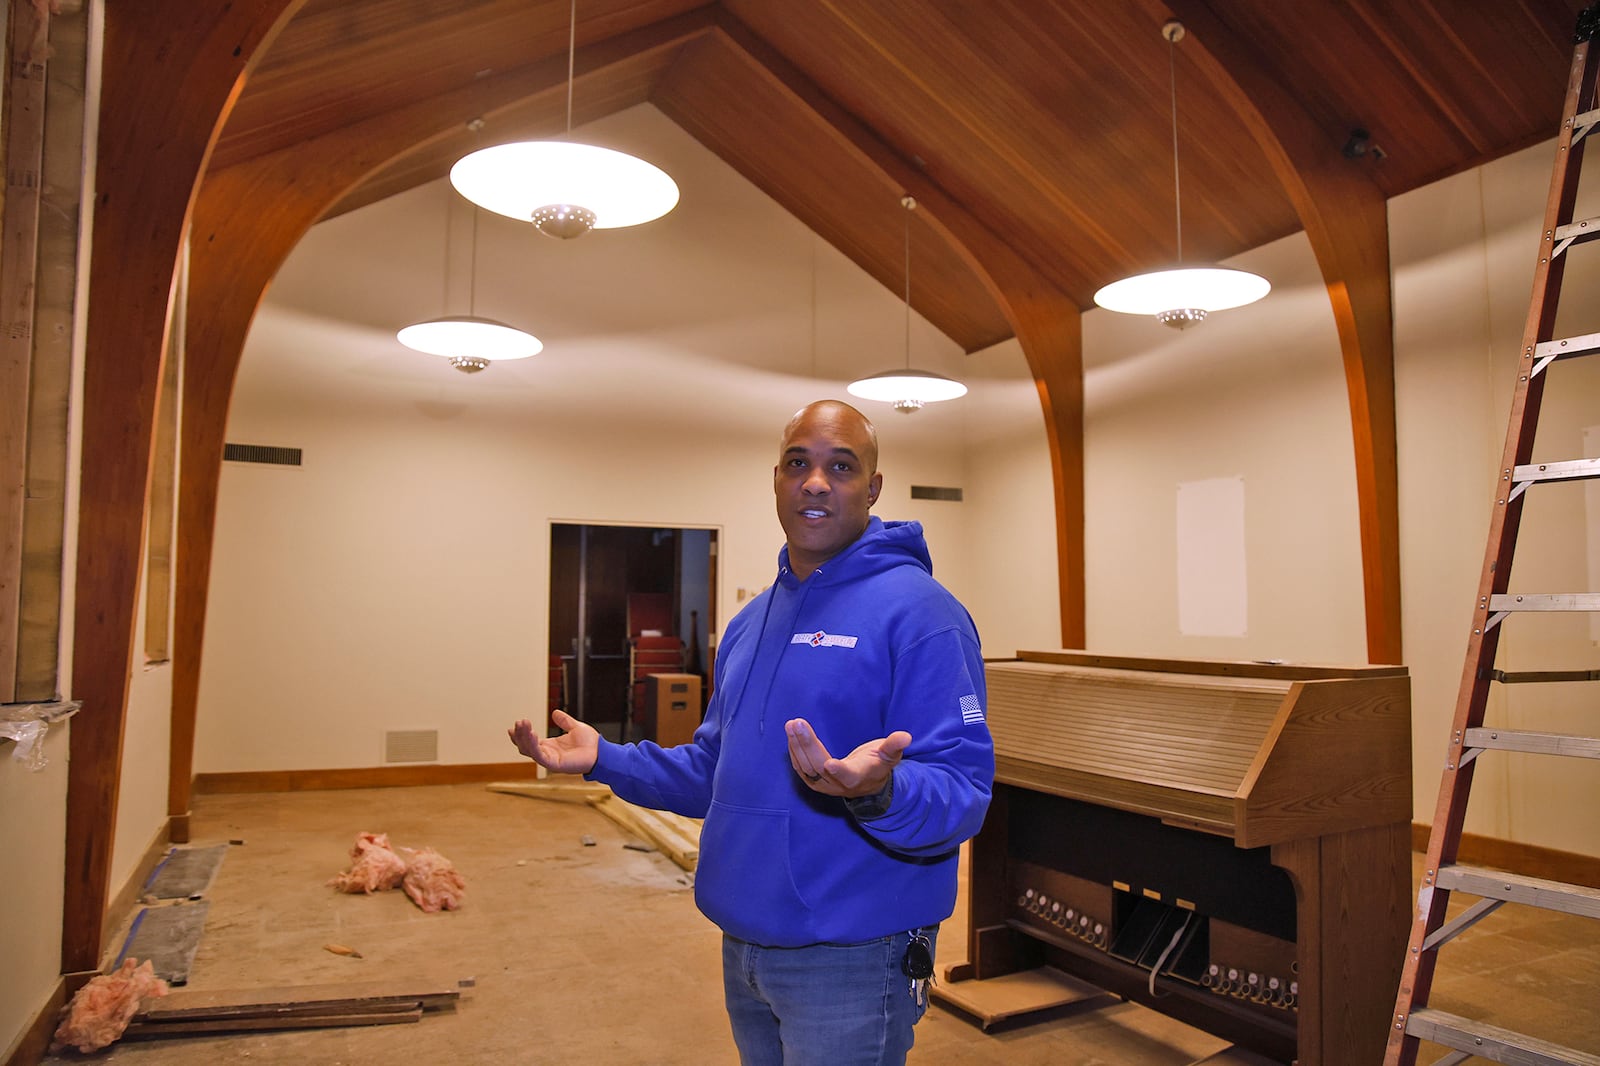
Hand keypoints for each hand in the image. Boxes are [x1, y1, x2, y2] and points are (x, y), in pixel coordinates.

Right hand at [507, 710, 599, 774]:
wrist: (601, 752)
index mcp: (550, 746)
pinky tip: (532, 734)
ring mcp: (550, 760)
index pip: (530, 742)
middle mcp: (548, 754)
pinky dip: (533, 746)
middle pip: (526, 746)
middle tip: (518, 722)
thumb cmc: (590, 743)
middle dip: (520, 734)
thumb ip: (564, 721)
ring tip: (522, 725)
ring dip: (524, 738)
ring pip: (530, 751)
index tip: (516, 724)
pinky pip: (539, 756)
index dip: (521, 734)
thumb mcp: (575, 727)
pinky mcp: (554, 765)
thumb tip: (555, 713)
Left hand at [785, 717, 910, 797]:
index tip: (830, 764)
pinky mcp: (814, 782)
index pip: (848, 776)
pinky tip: (791, 735)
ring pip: (806, 767)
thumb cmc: (879, 765)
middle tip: (797, 724)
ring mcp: (824, 785)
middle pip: (819, 766)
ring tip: (791, 725)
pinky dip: (794, 752)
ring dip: (797, 746)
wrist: (867, 784)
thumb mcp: (890, 755)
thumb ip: (894, 746)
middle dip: (807, 745)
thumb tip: (906, 736)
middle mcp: (838, 785)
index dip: (839, 771)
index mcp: (857, 778)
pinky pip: (801, 768)